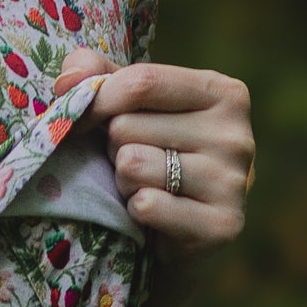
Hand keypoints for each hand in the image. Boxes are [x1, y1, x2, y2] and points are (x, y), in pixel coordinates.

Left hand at [55, 47, 253, 255]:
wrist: (185, 230)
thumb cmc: (155, 154)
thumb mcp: (134, 105)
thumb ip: (100, 76)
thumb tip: (70, 79)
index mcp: (223, 93)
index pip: (141, 82)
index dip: (96, 100)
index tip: (76, 119)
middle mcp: (236, 135)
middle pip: (128, 126)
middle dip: (114, 147)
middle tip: (134, 161)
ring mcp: (233, 182)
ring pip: (132, 165)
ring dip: (123, 180)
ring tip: (144, 186)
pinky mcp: (222, 225)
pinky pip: (146, 204)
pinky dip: (135, 210)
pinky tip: (153, 215)